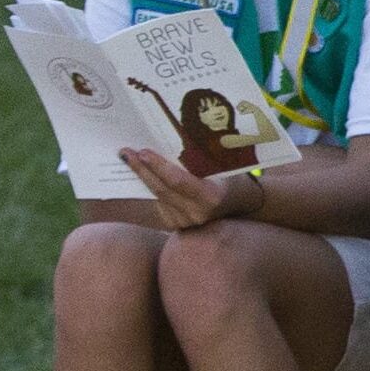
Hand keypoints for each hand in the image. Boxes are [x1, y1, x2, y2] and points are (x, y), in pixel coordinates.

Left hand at [125, 146, 249, 231]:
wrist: (243, 204)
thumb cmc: (233, 177)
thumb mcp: (221, 167)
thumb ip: (197, 162)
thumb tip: (165, 143)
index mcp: (211, 198)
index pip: (178, 181)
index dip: (158, 166)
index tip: (143, 152)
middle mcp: (198, 214)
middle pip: (162, 190)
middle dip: (142, 170)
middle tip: (126, 152)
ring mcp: (187, 224)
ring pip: (158, 197)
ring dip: (142, 178)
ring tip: (128, 159)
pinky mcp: (178, 226)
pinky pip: (160, 203)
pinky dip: (150, 187)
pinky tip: (141, 173)